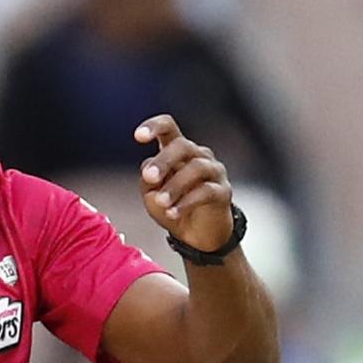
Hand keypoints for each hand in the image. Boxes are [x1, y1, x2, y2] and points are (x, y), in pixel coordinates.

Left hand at [134, 115, 232, 251]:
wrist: (198, 235)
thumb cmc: (172, 206)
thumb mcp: (151, 193)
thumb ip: (148, 180)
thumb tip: (150, 169)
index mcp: (176, 151)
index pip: (168, 127)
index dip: (154, 127)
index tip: (138, 137)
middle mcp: (198, 155)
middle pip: (182, 146)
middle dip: (164, 161)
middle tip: (149, 178)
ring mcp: (214, 171)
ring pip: (196, 168)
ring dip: (175, 186)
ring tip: (162, 203)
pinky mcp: (223, 192)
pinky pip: (207, 191)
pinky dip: (187, 203)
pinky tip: (173, 214)